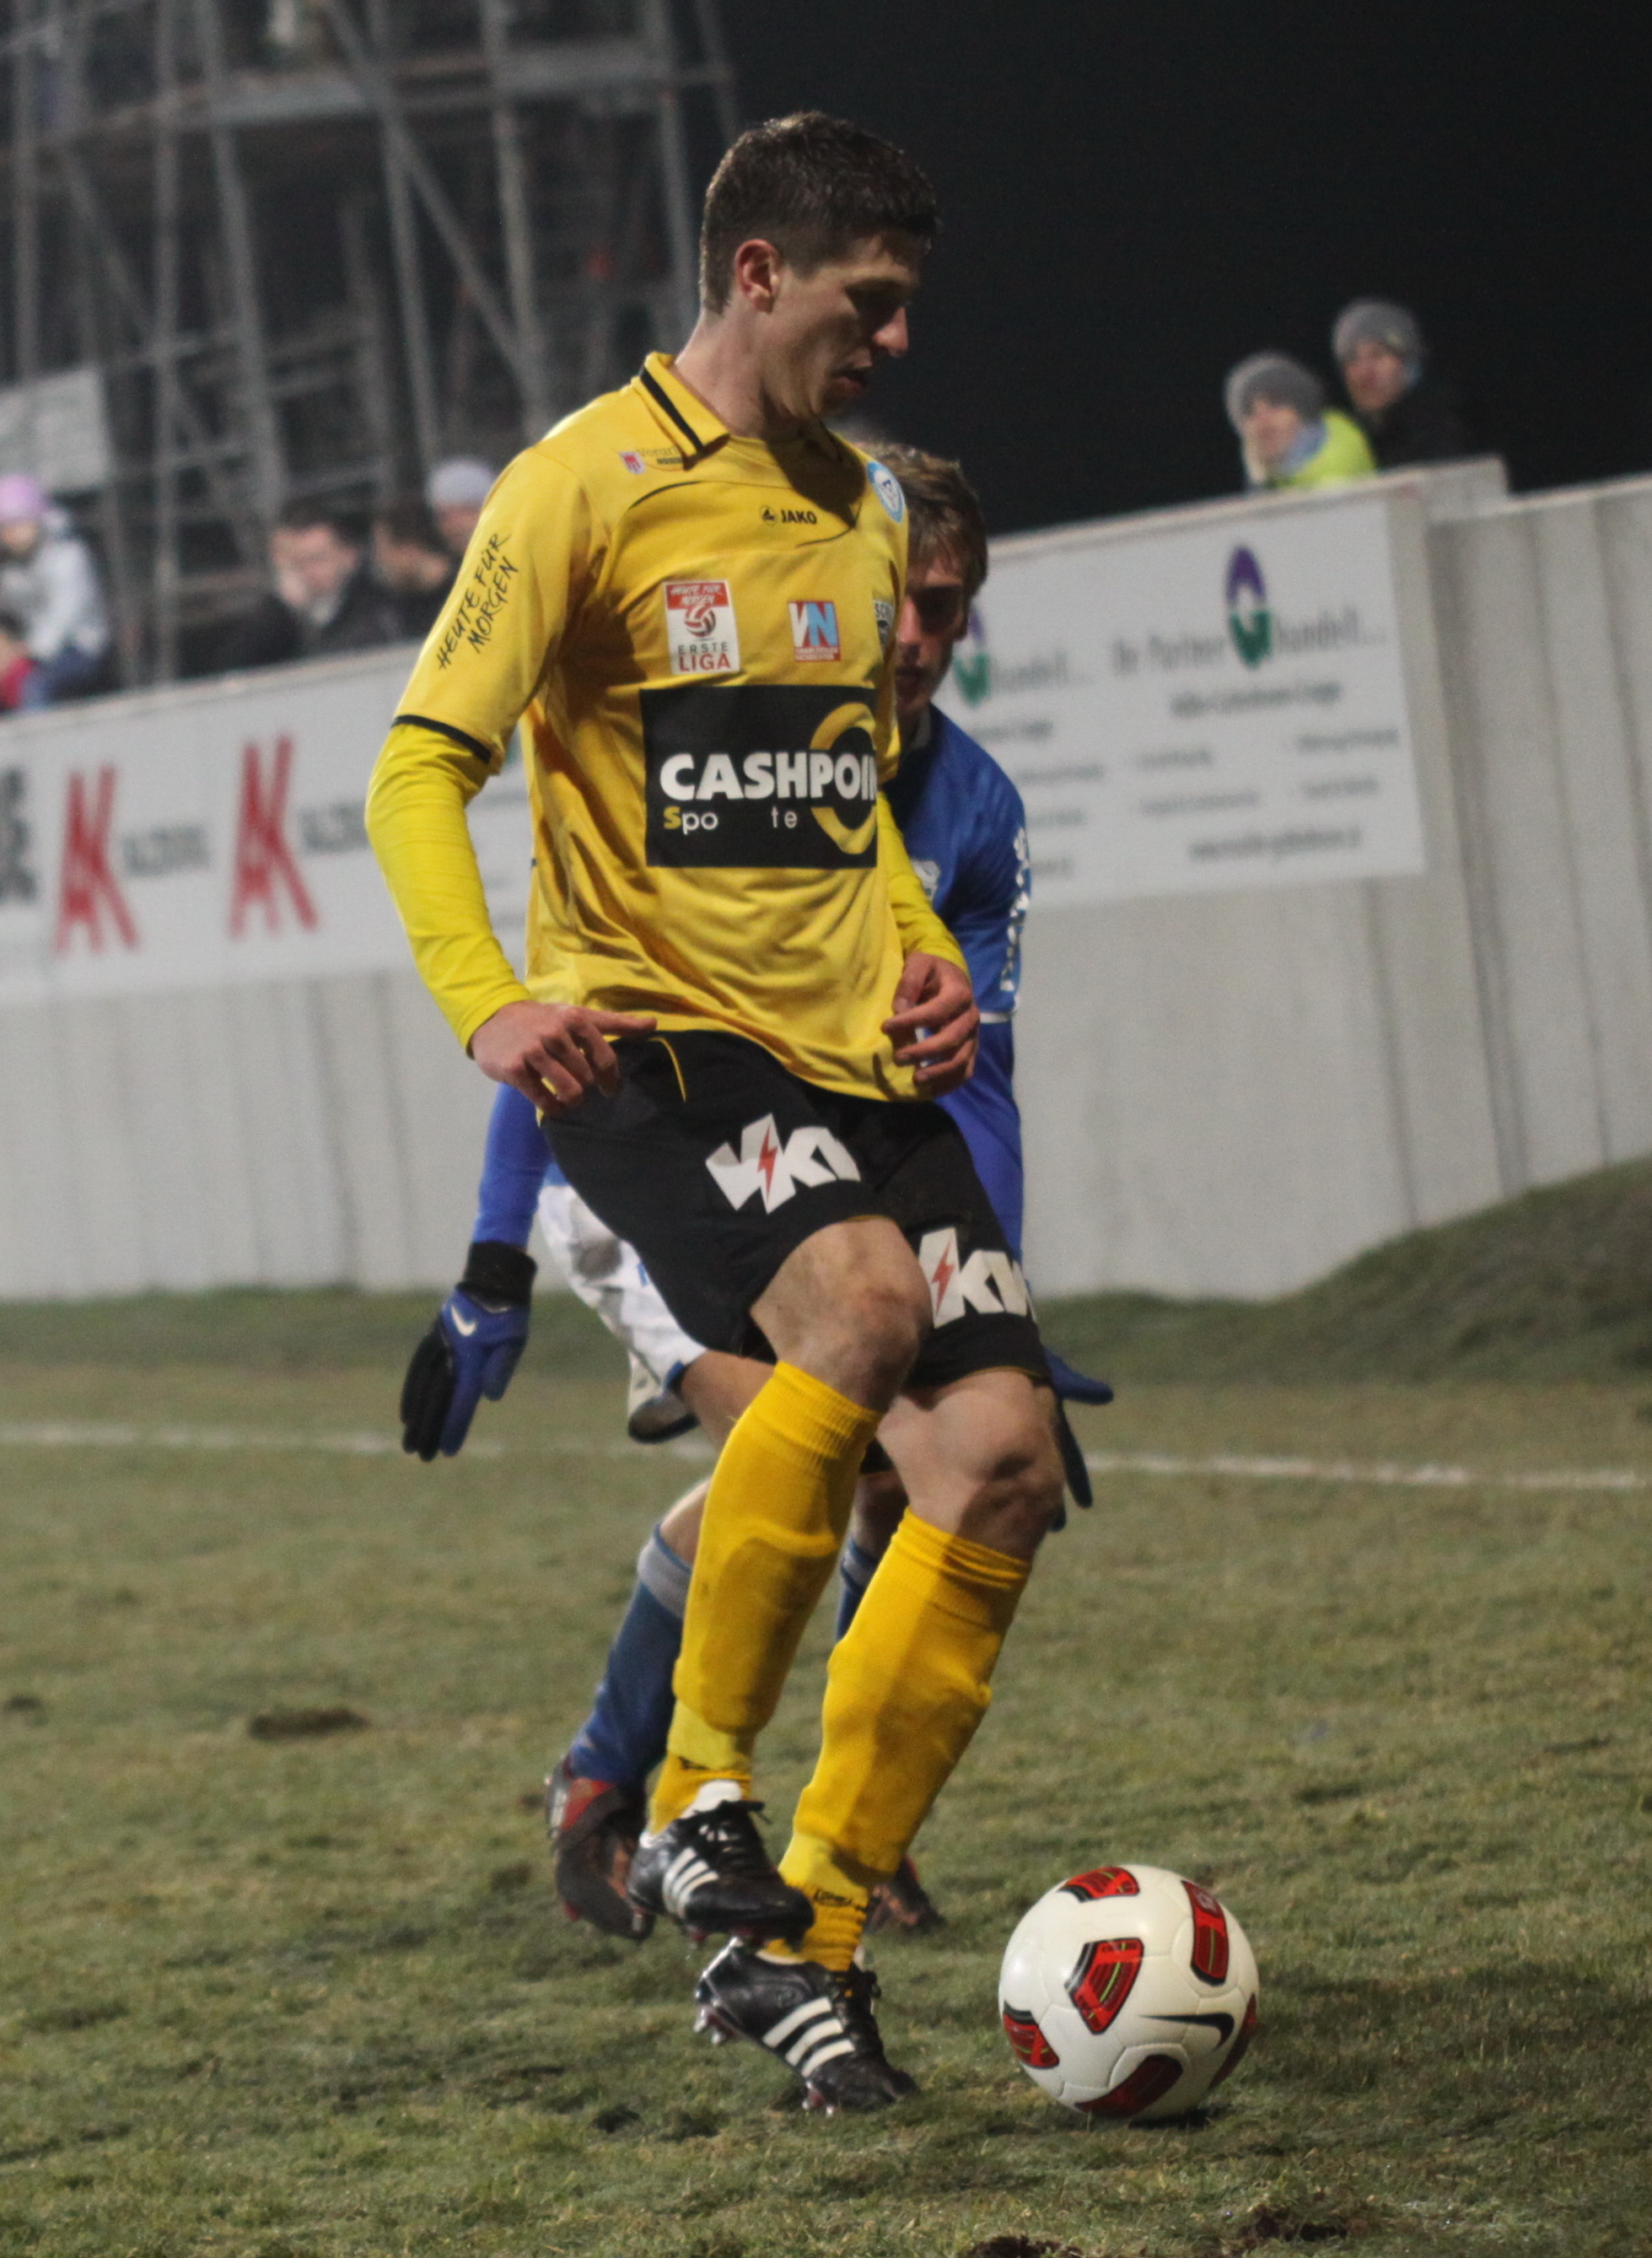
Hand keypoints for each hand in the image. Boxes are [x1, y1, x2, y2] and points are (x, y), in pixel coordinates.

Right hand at [400, 1286, 530, 1460]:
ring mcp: (438, 1343)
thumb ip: (501, 1368)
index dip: (454, 1425)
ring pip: (422, 1385)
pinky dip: (410, 1391)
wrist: (491, 1276)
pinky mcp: (433, 1337)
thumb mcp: (514, 1339)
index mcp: (472, 1355)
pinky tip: (406, 1411)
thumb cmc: (509, 1311)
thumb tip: (490, 1398)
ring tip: (408, 1441)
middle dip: (429, 1428)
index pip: (461, 1399)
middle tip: (420, 1456)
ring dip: (415, 1415)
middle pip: (436, 1397)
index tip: (446, 1451)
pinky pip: (417, 1368)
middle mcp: (450, 1352)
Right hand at [471, 998, 654, 1113]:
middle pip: (587, 1078)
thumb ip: (616, 1022)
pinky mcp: (514, 1069)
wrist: (492, 1019)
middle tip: (578, 1087)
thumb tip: (654, 1024)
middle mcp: (555, 1033)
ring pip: (569, 1091)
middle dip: (586, 1088)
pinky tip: (551, 1104)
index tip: (608, 1089)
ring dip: (572, 1101)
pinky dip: (552, 1108)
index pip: (605, 1058)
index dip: (610, 1079)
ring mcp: (533, 1050)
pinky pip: (543, 1100)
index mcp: (575, 1019)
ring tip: (567, 1098)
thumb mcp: (578, 1016)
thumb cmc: (543, 1020)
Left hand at [883, 952, 978, 1096]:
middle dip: (923, 1051)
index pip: (936, 1011)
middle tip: (898, 1058)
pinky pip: (966, 1071)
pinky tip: (931, 1091)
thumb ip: (909, 982)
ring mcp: (973, 1035)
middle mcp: (971, 1016)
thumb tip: (899, 1009)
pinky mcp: (971, 1048)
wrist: (952, 977)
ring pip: (962, 1060)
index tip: (885, 1027)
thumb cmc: (932, 971)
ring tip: (915, 1080)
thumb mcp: (919, 963)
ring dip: (939, 1073)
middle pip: (951, 1039)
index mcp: (959, 993)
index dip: (911, 1021)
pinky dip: (950, 1083)